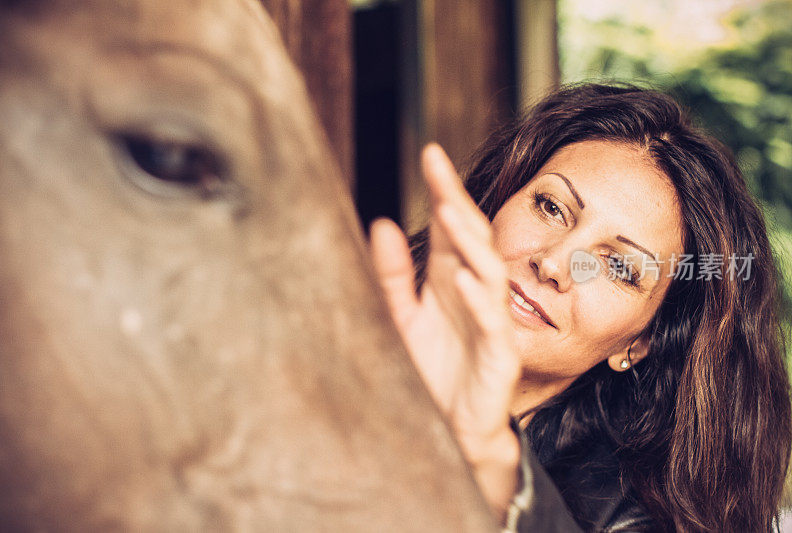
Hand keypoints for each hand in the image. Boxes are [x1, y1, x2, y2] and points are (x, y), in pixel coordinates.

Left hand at [369, 144, 520, 520]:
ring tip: (450, 212)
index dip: (443, 189)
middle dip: (456, 201)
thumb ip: (392, 275)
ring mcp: (490, 322)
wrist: (448, 427)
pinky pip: (494, 323)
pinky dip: (480, 301)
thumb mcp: (401, 317)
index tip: (429, 152)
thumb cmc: (430, 370)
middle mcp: (474, 293)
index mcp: (452, 279)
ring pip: (489, 272)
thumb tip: (380, 224)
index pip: (453, 225)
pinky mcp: (499, 355)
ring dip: (471, 243)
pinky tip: (463, 281)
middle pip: (472, 237)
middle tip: (437, 166)